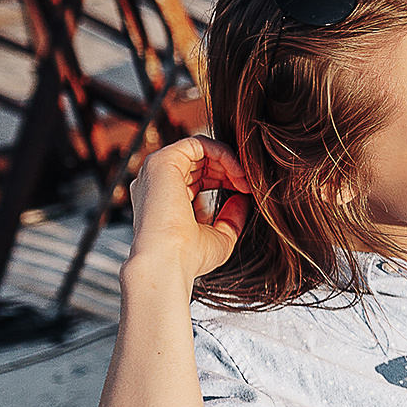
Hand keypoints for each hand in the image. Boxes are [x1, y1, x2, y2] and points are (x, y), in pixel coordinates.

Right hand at [126, 136, 252, 282]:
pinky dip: (223, 153)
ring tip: (245, 182)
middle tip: (249, 186)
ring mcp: (157, 170)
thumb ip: (231, 216)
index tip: (246, 192)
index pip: (200, 177)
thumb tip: (242, 198)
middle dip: (229, 170)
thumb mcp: (219, 236)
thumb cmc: (190, 257)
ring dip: (229, 162)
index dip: (226, 180)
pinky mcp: (161, 161)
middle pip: (201, 162)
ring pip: (201, 150)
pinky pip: (198, 143)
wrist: (168, 263)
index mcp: (165, 198)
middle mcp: (157, 182)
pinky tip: (237, 173)